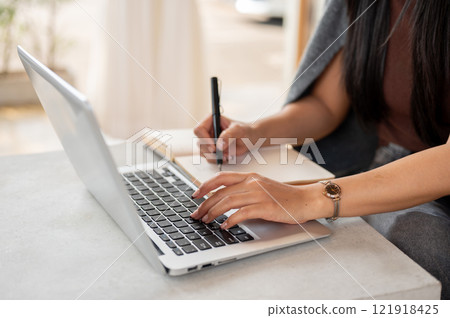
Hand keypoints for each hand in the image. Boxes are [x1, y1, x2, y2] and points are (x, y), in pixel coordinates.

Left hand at [190, 172, 326, 228]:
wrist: (306, 200)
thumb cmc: (285, 197)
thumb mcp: (262, 187)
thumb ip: (245, 191)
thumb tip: (224, 202)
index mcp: (250, 177)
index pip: (221, 177)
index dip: (205, 185)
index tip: (195, 195)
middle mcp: (252, 183)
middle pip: (221, 192)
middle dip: (204, 204)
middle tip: (196, 214)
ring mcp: (259, 194)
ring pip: (228, 201)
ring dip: (213, 212)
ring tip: (206, 221)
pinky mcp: (265, 207)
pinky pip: (241, 213)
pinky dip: (230, 220)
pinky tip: (224, 226)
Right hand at [193, 115, 256, 162]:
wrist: (250, 138)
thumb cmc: (245, 130)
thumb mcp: (238, 130)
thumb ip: (228, 135)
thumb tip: (219, 146)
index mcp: (212, 120)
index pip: (199, 129)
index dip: (204, 139)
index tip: (213, 147)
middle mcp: (208, 130)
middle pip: (199, 142)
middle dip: (210, 150)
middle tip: (222, 154)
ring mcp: (209, 141)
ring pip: (202, 151)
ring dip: (214, 156)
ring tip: (226, 156)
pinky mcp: (212, 149)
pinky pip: (208, 157)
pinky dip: (216, 160)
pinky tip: (226, 158)